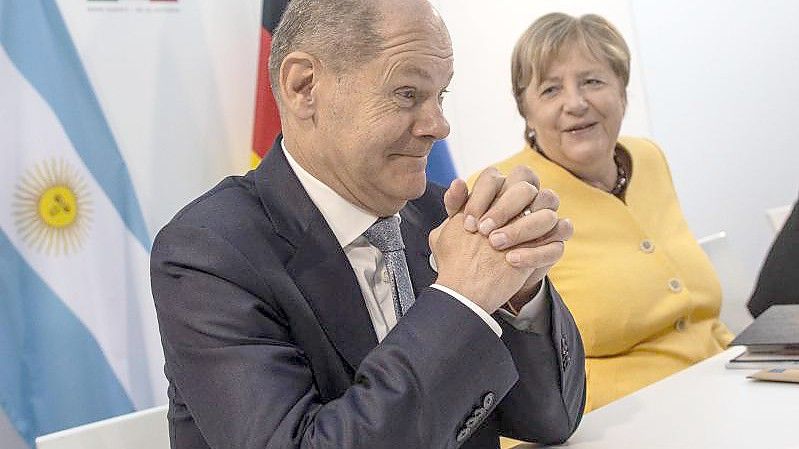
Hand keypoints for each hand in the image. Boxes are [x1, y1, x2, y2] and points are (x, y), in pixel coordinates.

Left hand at [442, 166, 572, 308]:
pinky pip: (558, 239)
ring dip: (520, 229)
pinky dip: (536, 251)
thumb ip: (457, 204)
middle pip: (526, 188)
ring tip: (495, 244)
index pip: (496, 176)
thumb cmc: (473, 244)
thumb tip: (457, 183)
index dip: (481, 196)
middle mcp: (529, 198)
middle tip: (483, 231)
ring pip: (547, 212)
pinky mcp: (555, 241)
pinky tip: (511, 260)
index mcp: (503, 187)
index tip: (468, 222)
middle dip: (503, 208)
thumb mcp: (457, 226)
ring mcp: (547, 218)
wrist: (487, 277)